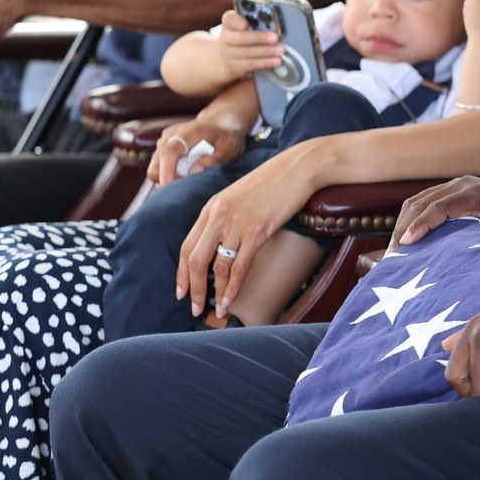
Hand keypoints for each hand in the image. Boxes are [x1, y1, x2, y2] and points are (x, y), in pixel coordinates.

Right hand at [145, 116, 247, 187]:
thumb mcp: (230, 148)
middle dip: (164, 181)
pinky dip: (167, 174)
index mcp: (189, 132)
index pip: (169, 151)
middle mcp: (172, 134)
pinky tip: (183, 176)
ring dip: (166, 178)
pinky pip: (158, 165)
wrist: (221, 123)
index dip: (166, 172)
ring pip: (155, 167)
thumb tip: (193, 171)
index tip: (169, 188)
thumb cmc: (227, 137)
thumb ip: (215, 159)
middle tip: (183, 191)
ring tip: (186, 182)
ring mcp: (165, 140)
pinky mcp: (163, 146)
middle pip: (156, 163)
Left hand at [176, 148, 319, 317]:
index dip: (181, 273)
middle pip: (195, 259)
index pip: (187, 246)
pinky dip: (233, 287)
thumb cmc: (272, 183)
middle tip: (194, 308)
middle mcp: (219, 216)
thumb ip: (224, 218)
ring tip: (218, 311)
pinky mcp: (258, 231)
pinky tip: (231, 300)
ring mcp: (238, 224)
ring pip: (218, 267)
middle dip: (193, 288)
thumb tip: (219, 246)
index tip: (181, 291)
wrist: (297, 168)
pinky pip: (240, 266)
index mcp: (211, 208)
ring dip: (216, 293)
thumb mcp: (238, 197)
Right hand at [215, 9, 282, 77]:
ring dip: (266, 52)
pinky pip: (251, 65)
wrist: (225, 58)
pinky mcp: (235, 67)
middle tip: (275, 38)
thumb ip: (256, 21)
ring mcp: (229, 54)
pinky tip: (275, 61)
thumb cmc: (241, 36)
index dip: (238, 22)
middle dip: (259, 38)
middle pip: (240, 38)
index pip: (230, 19)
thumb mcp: (244, 25)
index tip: (247, 24)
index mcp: (229, 23)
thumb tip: (275, 22)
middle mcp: (226, 38)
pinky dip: (265, 63)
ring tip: (280, 50)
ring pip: (247, 53)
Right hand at [391, 176, 479, 252]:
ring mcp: (455, 185)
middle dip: (404, 228)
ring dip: (403, 224)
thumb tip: (469, 279)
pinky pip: (423, 201)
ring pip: (417, 200)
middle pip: (422, 202)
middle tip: (393, 258)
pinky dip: (410, 219)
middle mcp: (463, 184)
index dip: (421, 225)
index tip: (404, 245)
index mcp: (478, 194)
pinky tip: (404, 241)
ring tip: (394, 253)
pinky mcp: (451, 191)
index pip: (440, 206)